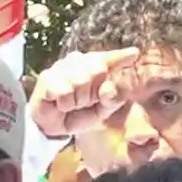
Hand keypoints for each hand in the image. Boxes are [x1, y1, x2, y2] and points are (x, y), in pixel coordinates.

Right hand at [29, 47, 143, 139]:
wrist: (54, 128)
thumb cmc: (79, 114)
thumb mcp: (102, 110)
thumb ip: (113, 99)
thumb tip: (110, 89)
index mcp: (96, 65)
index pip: (111, 58)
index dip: (121, 56)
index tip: (134, 54)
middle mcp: (79, 60)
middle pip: (97, 69)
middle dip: (93, 92)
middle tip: (84, 102)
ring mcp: (61, 67)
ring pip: (80, 81)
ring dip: (77, 101)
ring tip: (71, 104)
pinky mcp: (47, 77)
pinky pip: (64, 92)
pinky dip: (64, 104)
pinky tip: (59, 104)